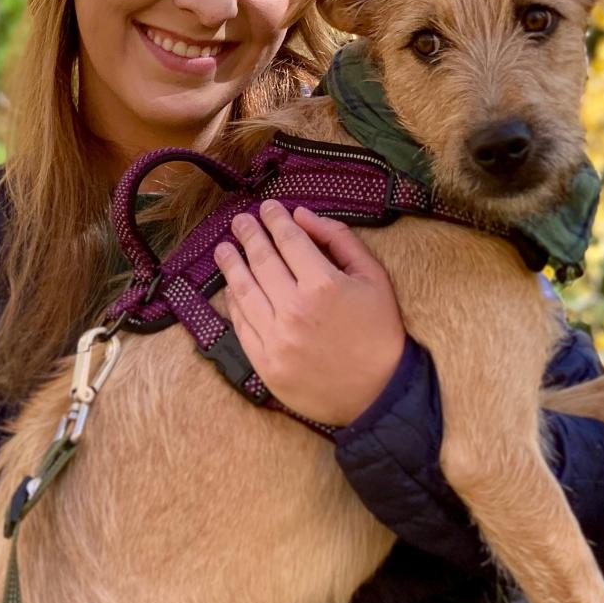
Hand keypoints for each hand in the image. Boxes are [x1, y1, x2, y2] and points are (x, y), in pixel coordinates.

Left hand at [213, 200, 406, 427]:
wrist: (377, 394)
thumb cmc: (379, 332)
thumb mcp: (373, 277)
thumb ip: (339, 239)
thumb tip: (302, 216)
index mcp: (324, 285)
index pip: (289, 241)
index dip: (275, 220)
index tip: (266, 208)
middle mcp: (295, 309)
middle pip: (261, 260)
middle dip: (248, 235)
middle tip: (240, 221)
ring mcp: (276, 338)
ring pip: (244, 291)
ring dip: (231, 264)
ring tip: (224, 248)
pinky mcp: (265, 362)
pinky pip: (242, 324)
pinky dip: (234, 301)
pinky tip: (232, 287)